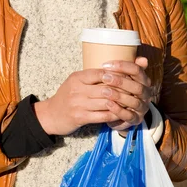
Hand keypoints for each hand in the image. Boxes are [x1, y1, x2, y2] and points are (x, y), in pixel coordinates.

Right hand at [34, 58, 151, 136]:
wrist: (51, 115)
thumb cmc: (67, 96)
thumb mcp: (76, 82)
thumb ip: (92, 77)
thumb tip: (114, 69)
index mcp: (77, 78)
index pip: (101, 73)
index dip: (116, 75)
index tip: (129, 77)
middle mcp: (77, 89)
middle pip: (106, 88)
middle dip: (122, 90)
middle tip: (135, 92)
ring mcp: (78, 104)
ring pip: (106, 102)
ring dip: (121, 103)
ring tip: (131, 103)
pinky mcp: (80, 117)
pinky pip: (102, 116)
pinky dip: (114, 115)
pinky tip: (122, 114)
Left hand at [102, 57, 152, 133]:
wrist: (120, 112)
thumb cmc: (121, 90)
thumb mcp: (123, 78)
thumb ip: (127, 67)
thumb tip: (142, 58)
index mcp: (144, 81)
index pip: (137, 71)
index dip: (123, 66)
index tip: (106, 64)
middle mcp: (146, 94)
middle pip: (137, 87)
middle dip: (120, 81)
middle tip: (104, 77)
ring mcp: (142, 108)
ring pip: (134, 102)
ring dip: (118, 96)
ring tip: (104, 91)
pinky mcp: (136, 120)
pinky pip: (129, 116)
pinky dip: (118, 110)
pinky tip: (108, 104)